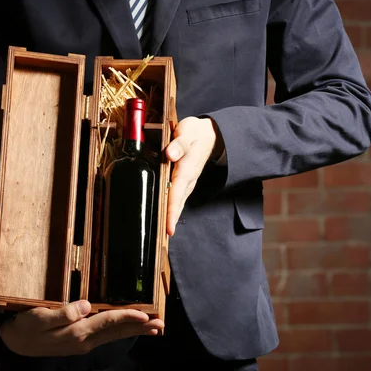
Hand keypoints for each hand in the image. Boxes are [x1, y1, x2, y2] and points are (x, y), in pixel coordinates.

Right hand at [0, 300, 163, 356]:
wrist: (14, 343)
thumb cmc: (25, 327)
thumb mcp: (39, 318)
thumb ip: (63, 313)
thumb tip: (85, 306)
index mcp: (77, 332)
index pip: (108, 322)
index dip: (127, 316)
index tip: (146, 314)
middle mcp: (84, 340)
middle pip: (117, 331)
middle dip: (140, 327)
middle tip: (161, 323)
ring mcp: (83, 342)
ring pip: (115, 335)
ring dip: (135, 330)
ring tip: (154, 328)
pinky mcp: (80, 341)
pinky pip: (107, 335)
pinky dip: (121, 331)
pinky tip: (129, 329)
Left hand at [165, 116, 223, 235]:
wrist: (210, 135)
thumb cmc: (195, 133)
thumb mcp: (188, 132)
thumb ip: (179, 143)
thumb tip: (169, 154)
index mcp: (186, 169)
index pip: (176, 193)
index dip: (171, 211)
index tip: (169, 228)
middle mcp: (188, 180)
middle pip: (177, 204)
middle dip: (170, 221)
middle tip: (162, 237)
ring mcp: (187, 183)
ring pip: (177, 203)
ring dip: (170, 217)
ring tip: (161, 232)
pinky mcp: (184, 182)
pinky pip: (176, 199)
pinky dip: (171, 209)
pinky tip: (163, 216)